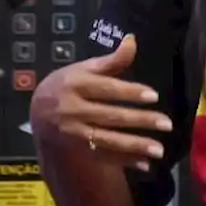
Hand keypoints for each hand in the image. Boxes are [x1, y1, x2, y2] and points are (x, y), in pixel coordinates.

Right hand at [30, 35, 170, 170]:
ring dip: (134, 146)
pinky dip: (124, 162)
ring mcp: (74, 133)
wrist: (38, 110)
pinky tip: (145, 164)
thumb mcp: (85, 68)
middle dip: (140, 121)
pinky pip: (102, 157)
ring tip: (159, 150)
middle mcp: (73, 110)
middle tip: (167, 124)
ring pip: (107, 140)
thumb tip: (132, 40)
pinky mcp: (76, 149)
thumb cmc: (68, 84)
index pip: (107, 89)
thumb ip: (111, 60)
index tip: (154, 96)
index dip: (130, 92)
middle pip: (110, 117)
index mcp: (76, 85)